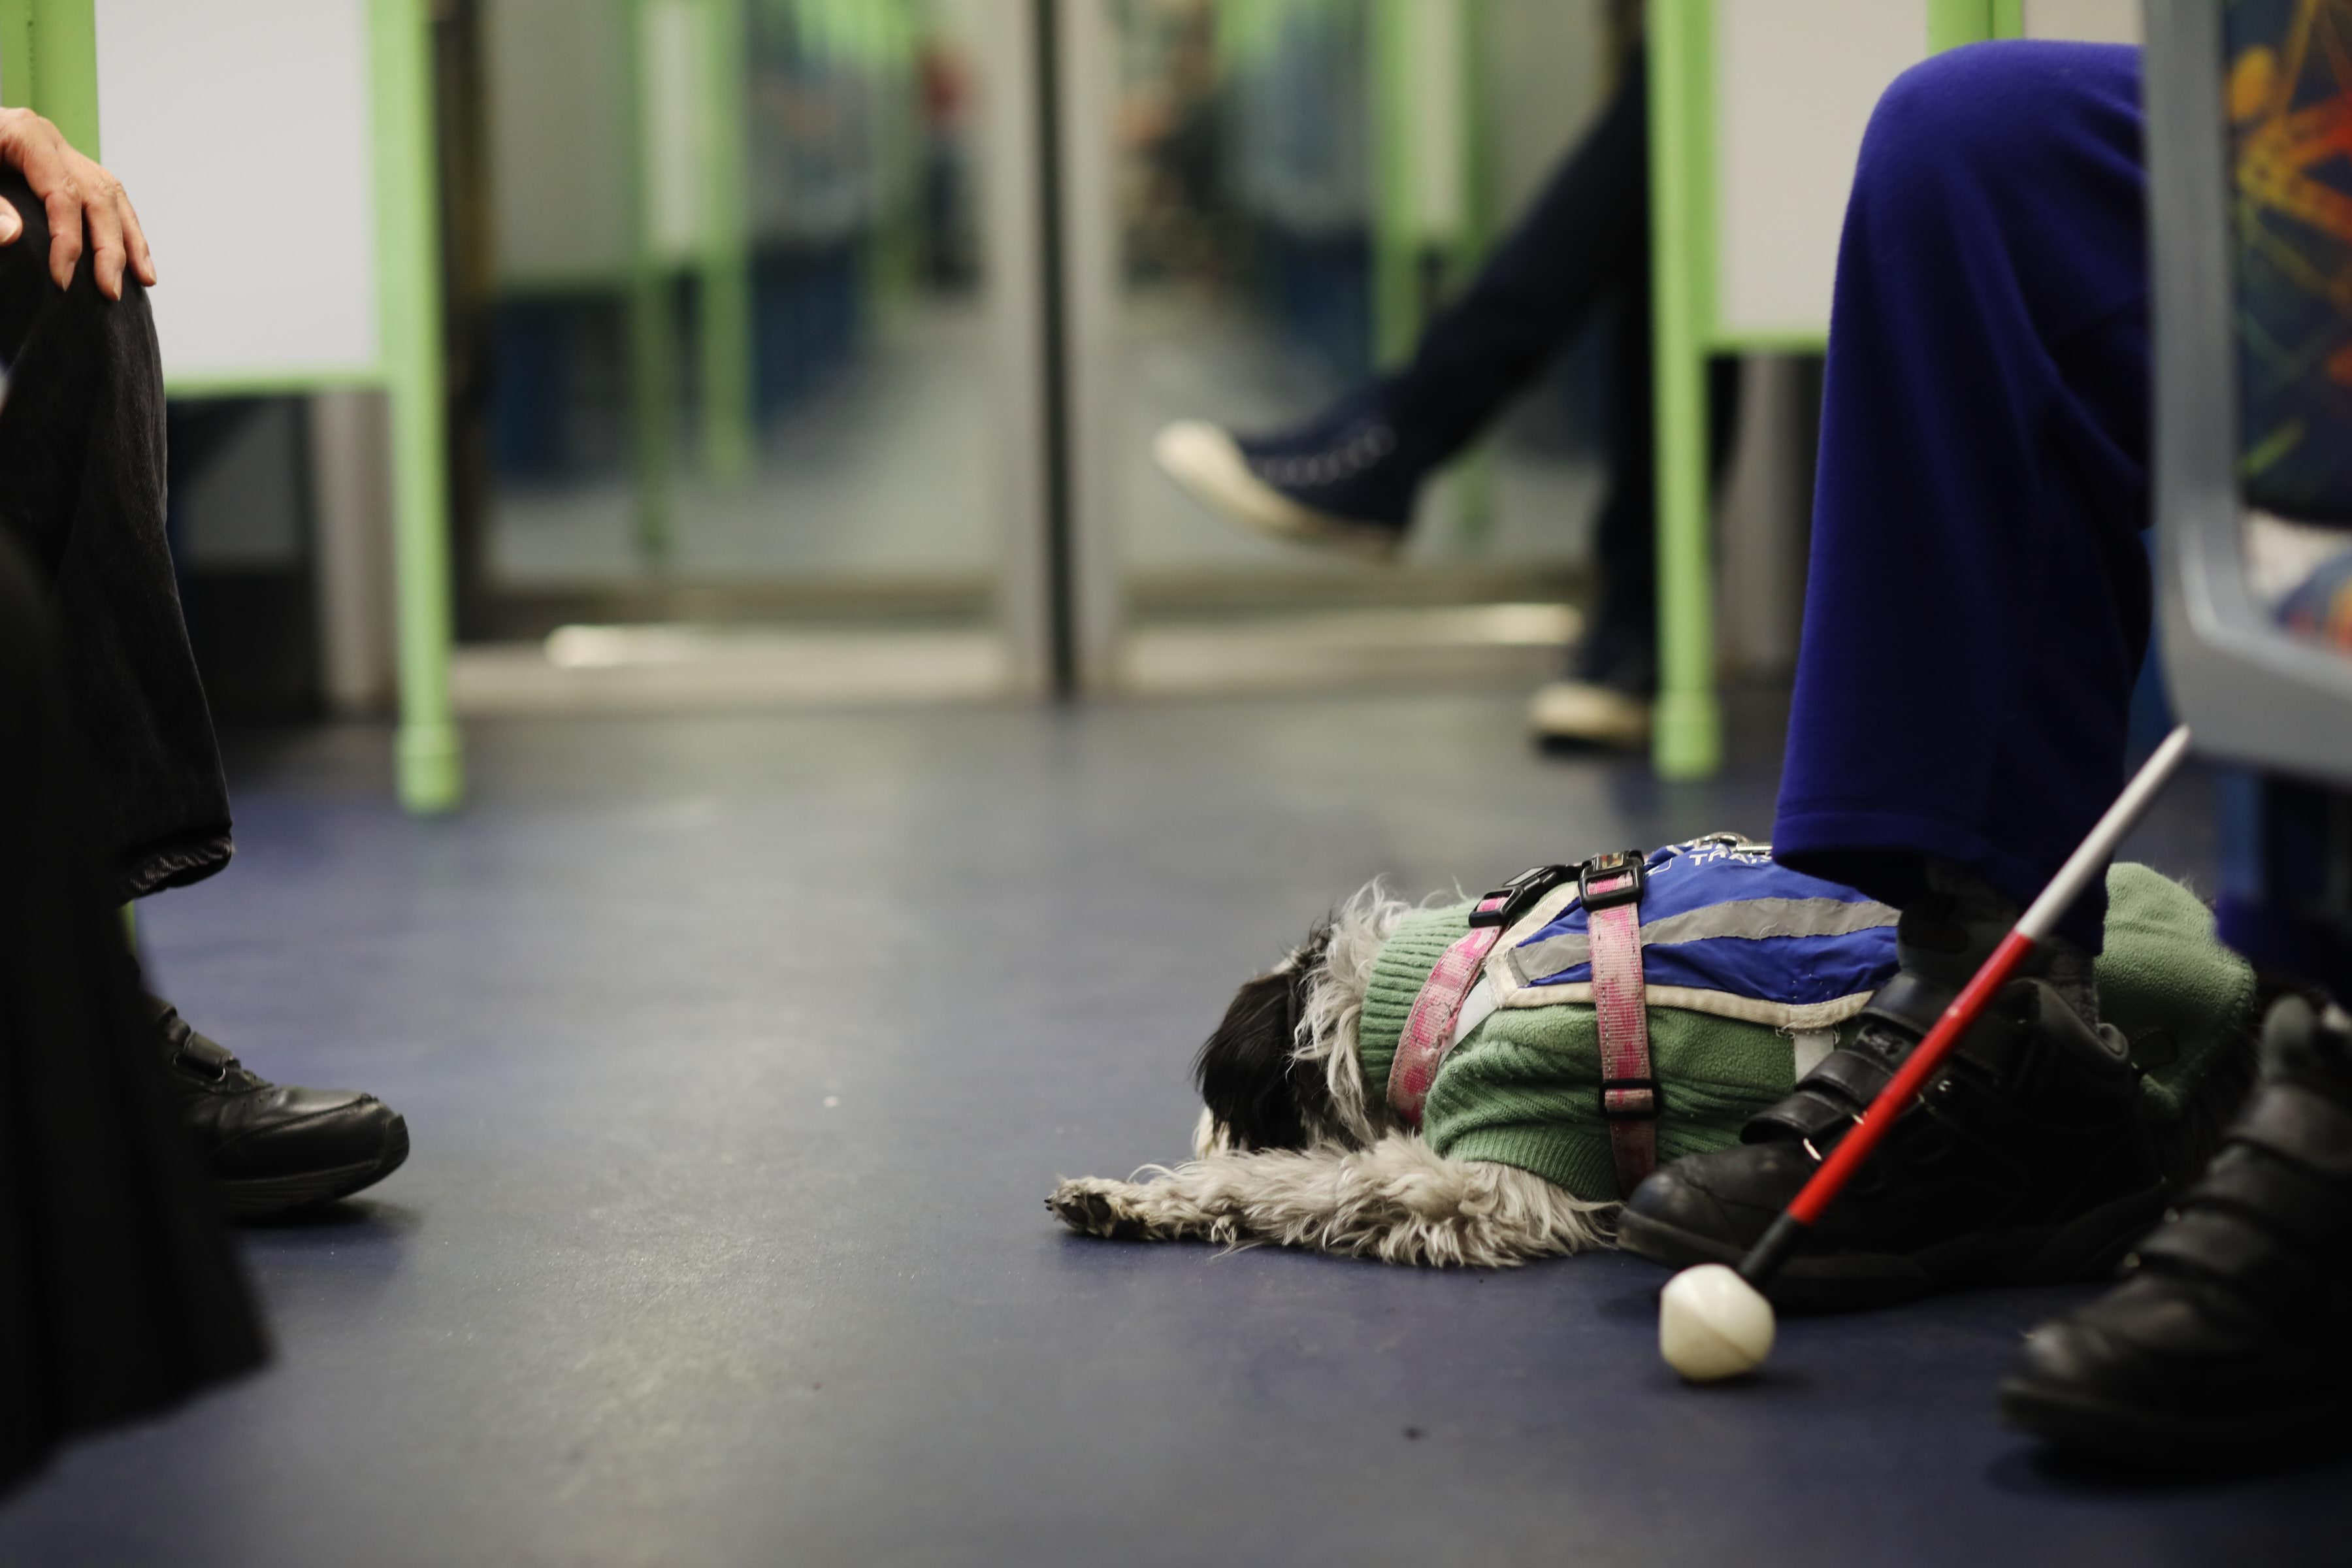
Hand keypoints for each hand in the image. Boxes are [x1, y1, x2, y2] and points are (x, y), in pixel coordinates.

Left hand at [0, 108, 154, 299]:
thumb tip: (14, 234)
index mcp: (24, 133)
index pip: (63, 193)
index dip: (68, 241)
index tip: (62, 281)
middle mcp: (50, 140)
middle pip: (97, 195)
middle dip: (110, 247)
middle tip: (109, 292)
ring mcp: (59, 152)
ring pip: (111, 195)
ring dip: (129, 240)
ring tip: (143, 280)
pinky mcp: (61, 166)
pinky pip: (104, 196)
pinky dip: (122, 227)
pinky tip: (133, 257)